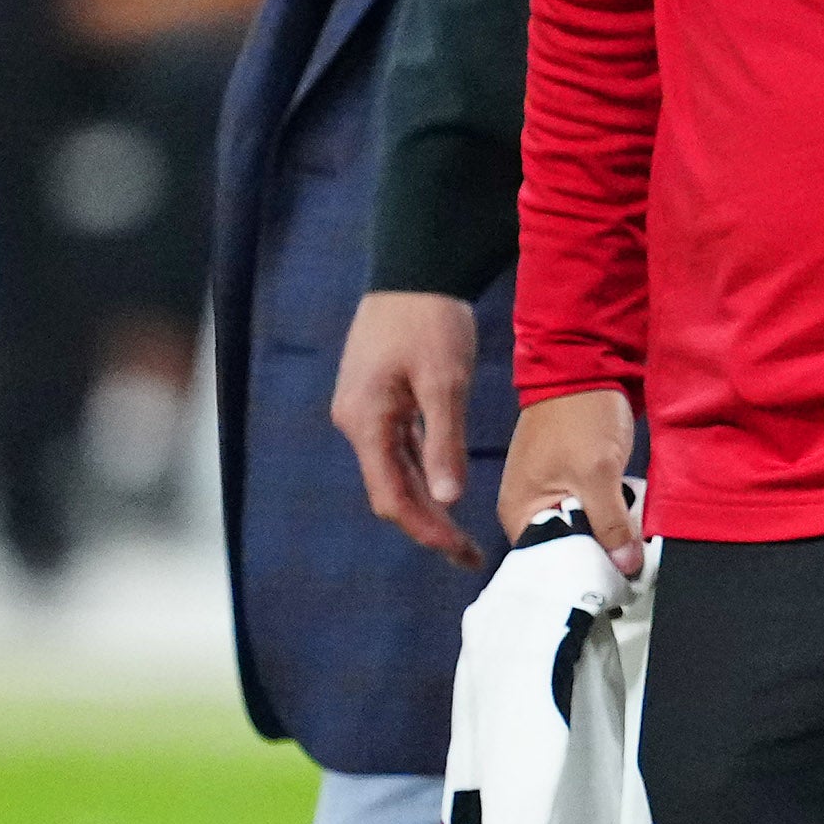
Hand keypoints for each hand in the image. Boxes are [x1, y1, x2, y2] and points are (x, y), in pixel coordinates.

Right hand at [331, 289, 486, 568]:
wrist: (414, 269)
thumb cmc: (429, 319)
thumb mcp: (444, 382)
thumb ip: (443, 441)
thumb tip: (448, 499)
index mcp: (366, 422)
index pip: (390, 496)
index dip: (425, 529)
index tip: (459, 551)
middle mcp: (356, 422)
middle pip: (389, 490)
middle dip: (427, 524)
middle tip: (467, 553)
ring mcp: (364, 410)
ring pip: (392, 471)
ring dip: (425, 502)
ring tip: (461, 532)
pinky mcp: (377, 399)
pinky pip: (397, 448)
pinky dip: (421, 472)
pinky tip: (446, 486)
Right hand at [496, 385, 642, 580]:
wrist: (587, 363)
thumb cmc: (581, 418)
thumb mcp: (598, 473)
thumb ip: (610, 523)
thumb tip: (626, 566)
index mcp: (518, 511)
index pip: (545, 563)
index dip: (579, 575)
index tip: (612, 588)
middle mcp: (527, 508)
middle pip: (564, 550)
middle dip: (596, 559)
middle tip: (630, 575)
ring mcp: (550, 493)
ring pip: (581, 532)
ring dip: (606, 540)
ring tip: (633, 558)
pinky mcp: (572, 481)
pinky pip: (590, 512)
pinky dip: (609, 520)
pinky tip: (630, 531)